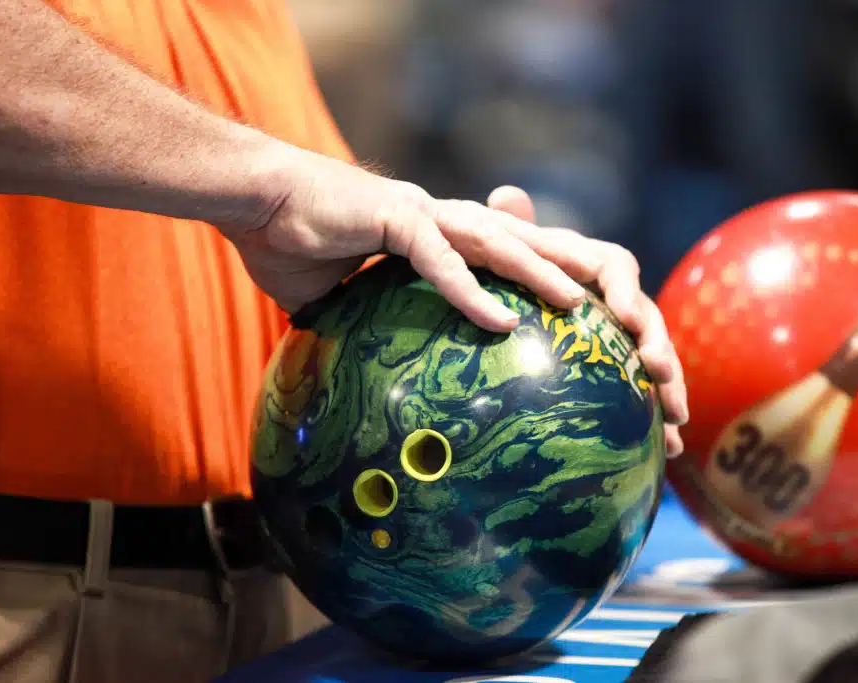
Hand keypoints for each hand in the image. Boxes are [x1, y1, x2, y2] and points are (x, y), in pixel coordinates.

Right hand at [222, 148, 589, 332]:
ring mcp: (420, 215)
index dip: (539, 276)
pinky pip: (439, 260)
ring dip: (537, 273)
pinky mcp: (393, 219)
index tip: (574, 308)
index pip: (501, 255)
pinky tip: (501, 320)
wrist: (251, 201)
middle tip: (606, 301)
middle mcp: (438, 220)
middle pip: (516, 243)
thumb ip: (366, 324)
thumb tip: (365, 372)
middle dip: (563, 268)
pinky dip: (470, 291)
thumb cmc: (290, 245)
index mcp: (434, 236)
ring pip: (494, 244)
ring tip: (574, 305)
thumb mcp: (341, 300)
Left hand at [485, 186, 686, 456]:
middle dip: (659, 345)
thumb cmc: (512, 273)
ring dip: (671, 387)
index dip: (625, 290)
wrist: (524, 307)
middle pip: (648, 320)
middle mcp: (618, 303)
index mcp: (591, 270)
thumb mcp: (506, 252)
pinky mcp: (629, 375)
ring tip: (675, 416)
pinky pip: (651, 397)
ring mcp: (628, 341)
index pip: (617, 269)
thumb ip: (512, 228)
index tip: (622, 315)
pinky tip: (671, 452)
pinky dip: (663, 421)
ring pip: (658, 361)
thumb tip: (507, 194)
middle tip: (657, 370)